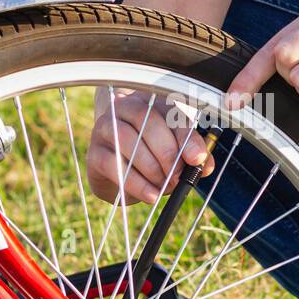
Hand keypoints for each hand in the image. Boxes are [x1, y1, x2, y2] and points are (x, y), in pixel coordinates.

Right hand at [86, 87, 215, 205]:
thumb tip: (205, 167)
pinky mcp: (93, 152)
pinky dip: (135, 182)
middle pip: (146, 120)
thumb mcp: (175, 154)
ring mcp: (105, 128)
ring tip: (165, 186)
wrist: (117, 170)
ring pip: (127, 140)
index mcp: (151, 103)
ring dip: (151, 167)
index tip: (196, 159)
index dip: (186, 137)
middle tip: (178, 177)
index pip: (170, 113)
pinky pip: (112, 164)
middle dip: (167, 153)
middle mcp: (125, 108)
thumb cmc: (151, 156)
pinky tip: (151, 195)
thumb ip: (192, 157)